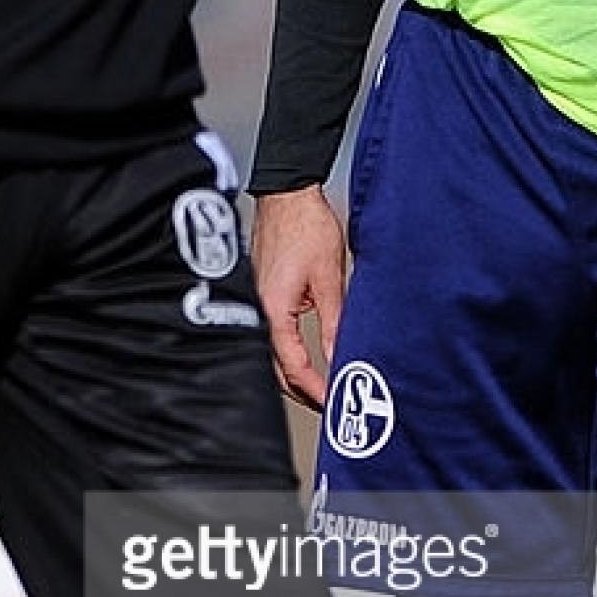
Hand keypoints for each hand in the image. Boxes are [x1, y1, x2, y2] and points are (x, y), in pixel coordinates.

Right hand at [254, 185, 347, 410]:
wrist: (287, 192)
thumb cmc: (305, 225)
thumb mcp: (330, 278)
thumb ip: (334, 323)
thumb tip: (340, 357)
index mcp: (274, 310)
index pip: (293, 367)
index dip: (314, 390)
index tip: (332, 404)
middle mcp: (259, 310)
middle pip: (276, 368)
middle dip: (301, 391)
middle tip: (327, 405)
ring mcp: (256, 303)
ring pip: (271, 354)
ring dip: (294, 374)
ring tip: (318, 386)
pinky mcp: (260, 294)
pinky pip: (271, 335)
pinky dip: (287, 353)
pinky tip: (302, 357)